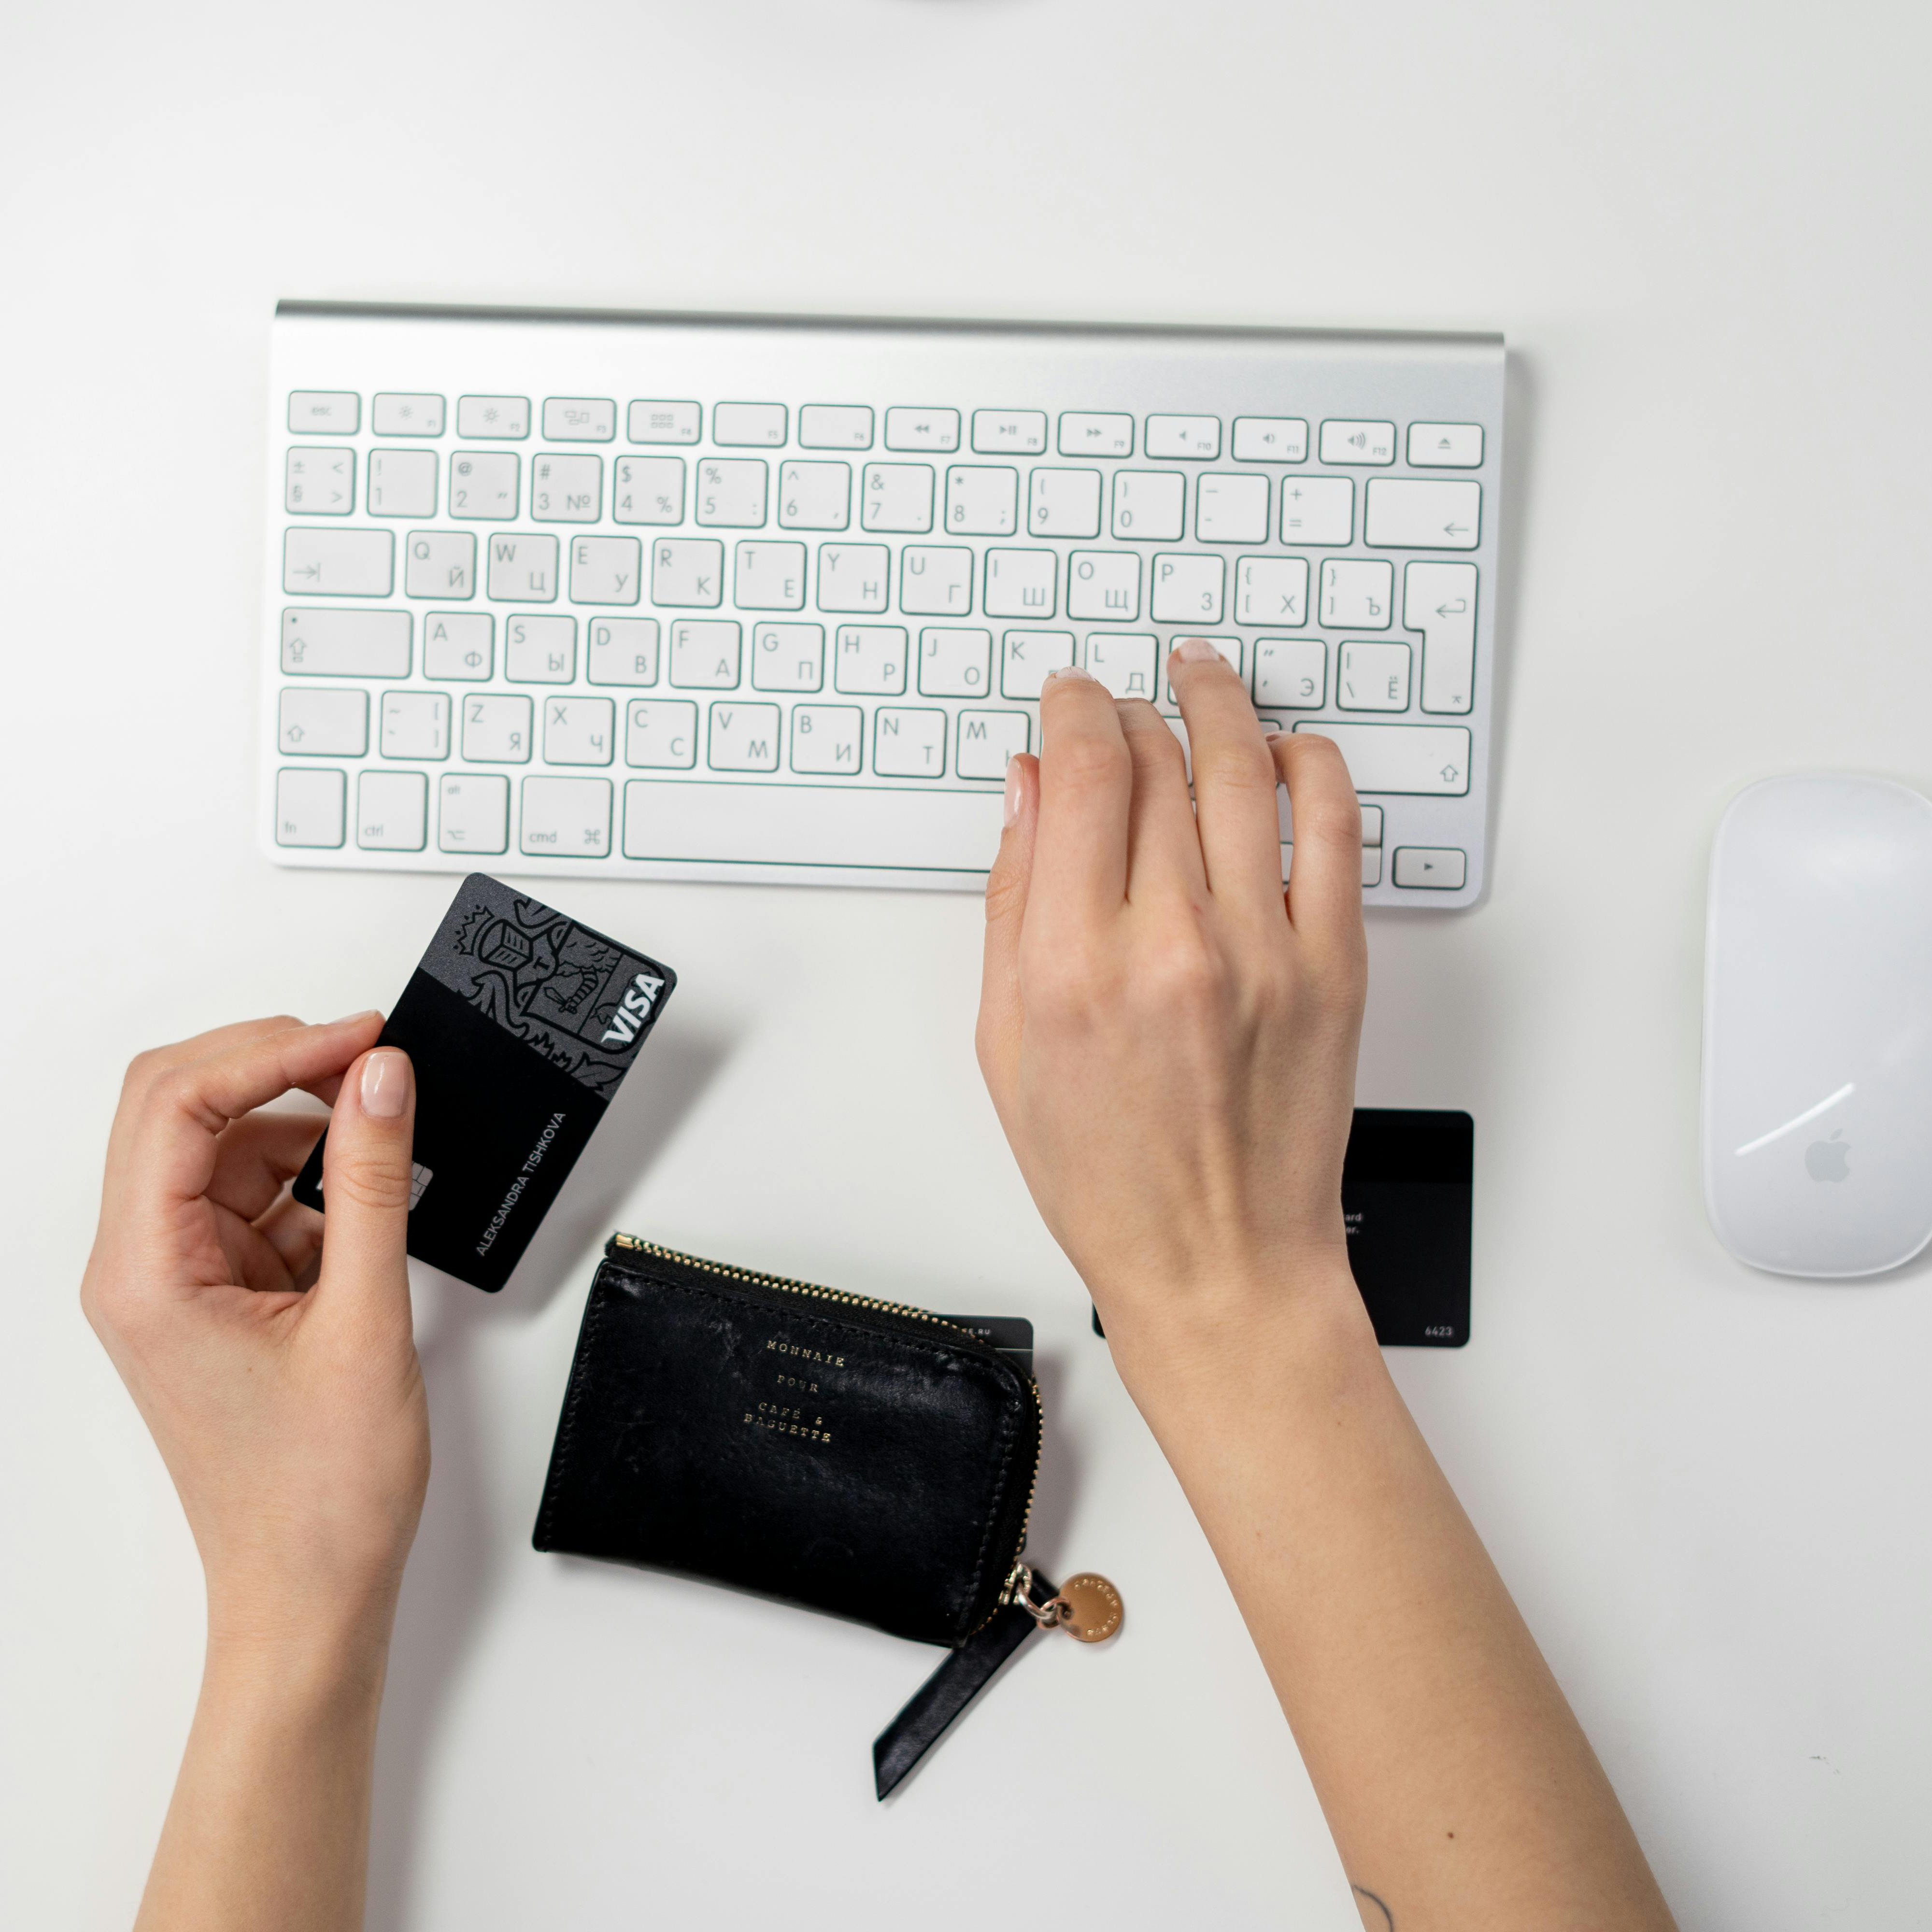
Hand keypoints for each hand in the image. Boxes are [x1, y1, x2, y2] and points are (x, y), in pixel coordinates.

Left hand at [82, 1014, 429, 1649]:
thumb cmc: (319, 1493)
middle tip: (368, 1057)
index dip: (273, 1050)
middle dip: (273, 1067)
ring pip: (220, 1147)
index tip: (363, 1037)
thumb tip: (382, 1077)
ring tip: (383, 1140)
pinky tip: (363, 1207)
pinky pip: (251, 1198)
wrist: (310, 1593)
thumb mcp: (365, 1317)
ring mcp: (173, 1281)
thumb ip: (370, 1181)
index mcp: (145, 1273)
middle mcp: (139, 1268)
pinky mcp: (213, 1294)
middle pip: (178, 1107)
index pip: (179, 1105)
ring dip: (299, 1128)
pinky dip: (310, 1184)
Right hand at [977, 641, 1369, 1359]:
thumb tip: (1028, 789)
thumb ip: (1013, 904)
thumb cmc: (1109, 1178)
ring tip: (1201, 676)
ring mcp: (1266, 951)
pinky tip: (1285, 750)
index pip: (1083, 773)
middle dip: (1131, 709)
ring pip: (1245, 771)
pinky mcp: (1335, 968)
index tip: (1070, 698)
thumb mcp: (1009, 1046)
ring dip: (1219, 703)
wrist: (1221, 1265)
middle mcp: (1171, 945)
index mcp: (1074, 966)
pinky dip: (1311, 766)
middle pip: (1158, 761)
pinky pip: (1336, 827)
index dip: (1075, 710)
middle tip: (1121, 703)